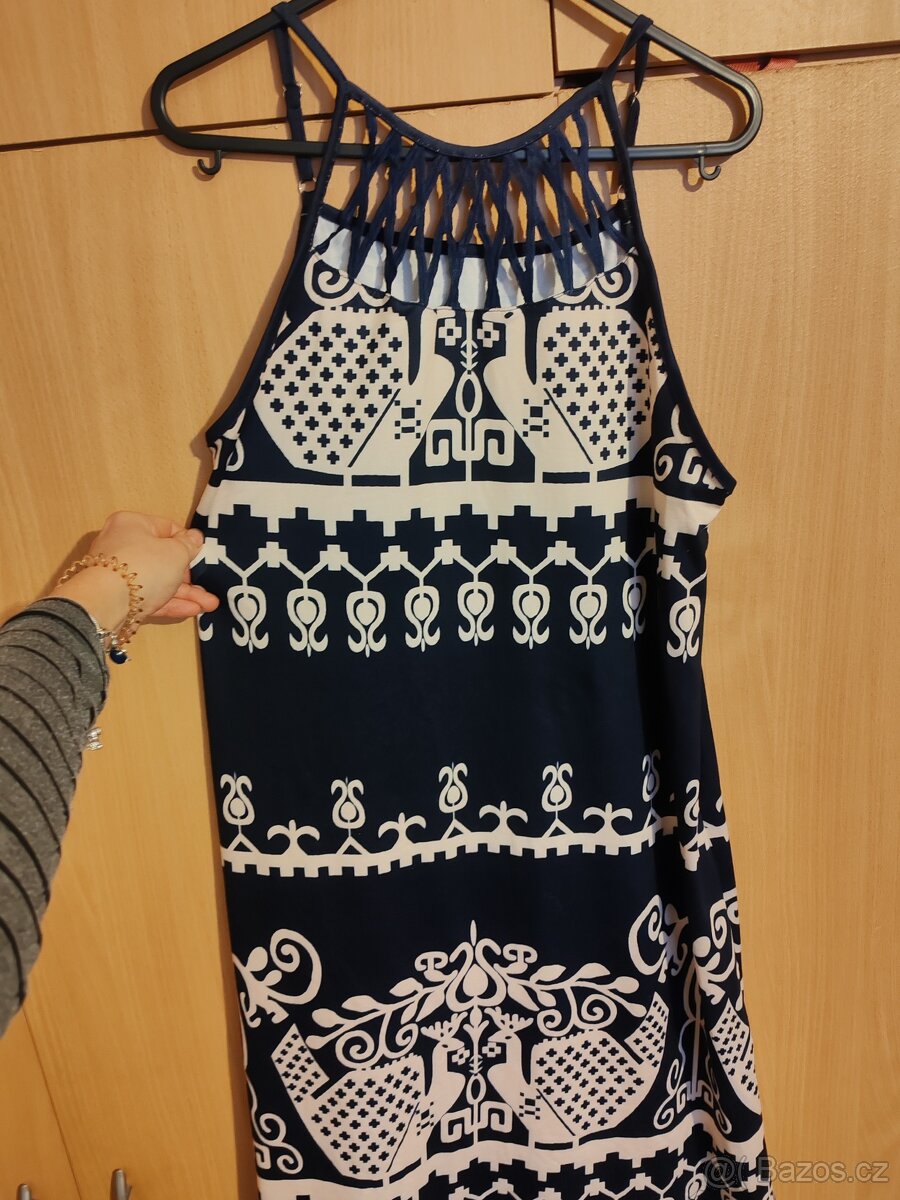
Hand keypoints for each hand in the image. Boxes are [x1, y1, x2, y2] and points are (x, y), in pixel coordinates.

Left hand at [49, 511, 219, 631]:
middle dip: (189, 576)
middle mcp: (122, 545)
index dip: (187, 543)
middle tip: (207, 587)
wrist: (107, 603)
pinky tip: (192, 610)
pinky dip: (170, 602)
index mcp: (132, 524)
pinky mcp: (119, 598)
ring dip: (184, 593)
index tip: (201, 556)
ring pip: (158, 581)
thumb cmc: (145, 565)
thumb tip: (194, 537)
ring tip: (209, 605)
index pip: (166, 528)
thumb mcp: (176, 552)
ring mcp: (119, 574)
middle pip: (163, 559)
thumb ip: (189, 545)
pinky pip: (149, 597)